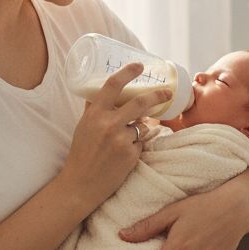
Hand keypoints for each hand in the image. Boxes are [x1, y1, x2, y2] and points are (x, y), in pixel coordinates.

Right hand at [60, 63, 172, 211]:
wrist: (81, 183)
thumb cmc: (81, 153)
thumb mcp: (83, 126)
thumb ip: (94, 109)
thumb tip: (99, 91)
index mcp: (95, 114)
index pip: (113, 86)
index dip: (128, 72)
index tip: (139, 66)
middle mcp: (109, 124)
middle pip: (140, 102)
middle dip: (158, 95)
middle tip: (167, 93)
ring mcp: (121, 140)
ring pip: (143, 126)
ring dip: (139, 130)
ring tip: (122, 142)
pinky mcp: (131, 155)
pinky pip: (141, 143)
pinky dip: (136, 146)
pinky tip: (122, 155)